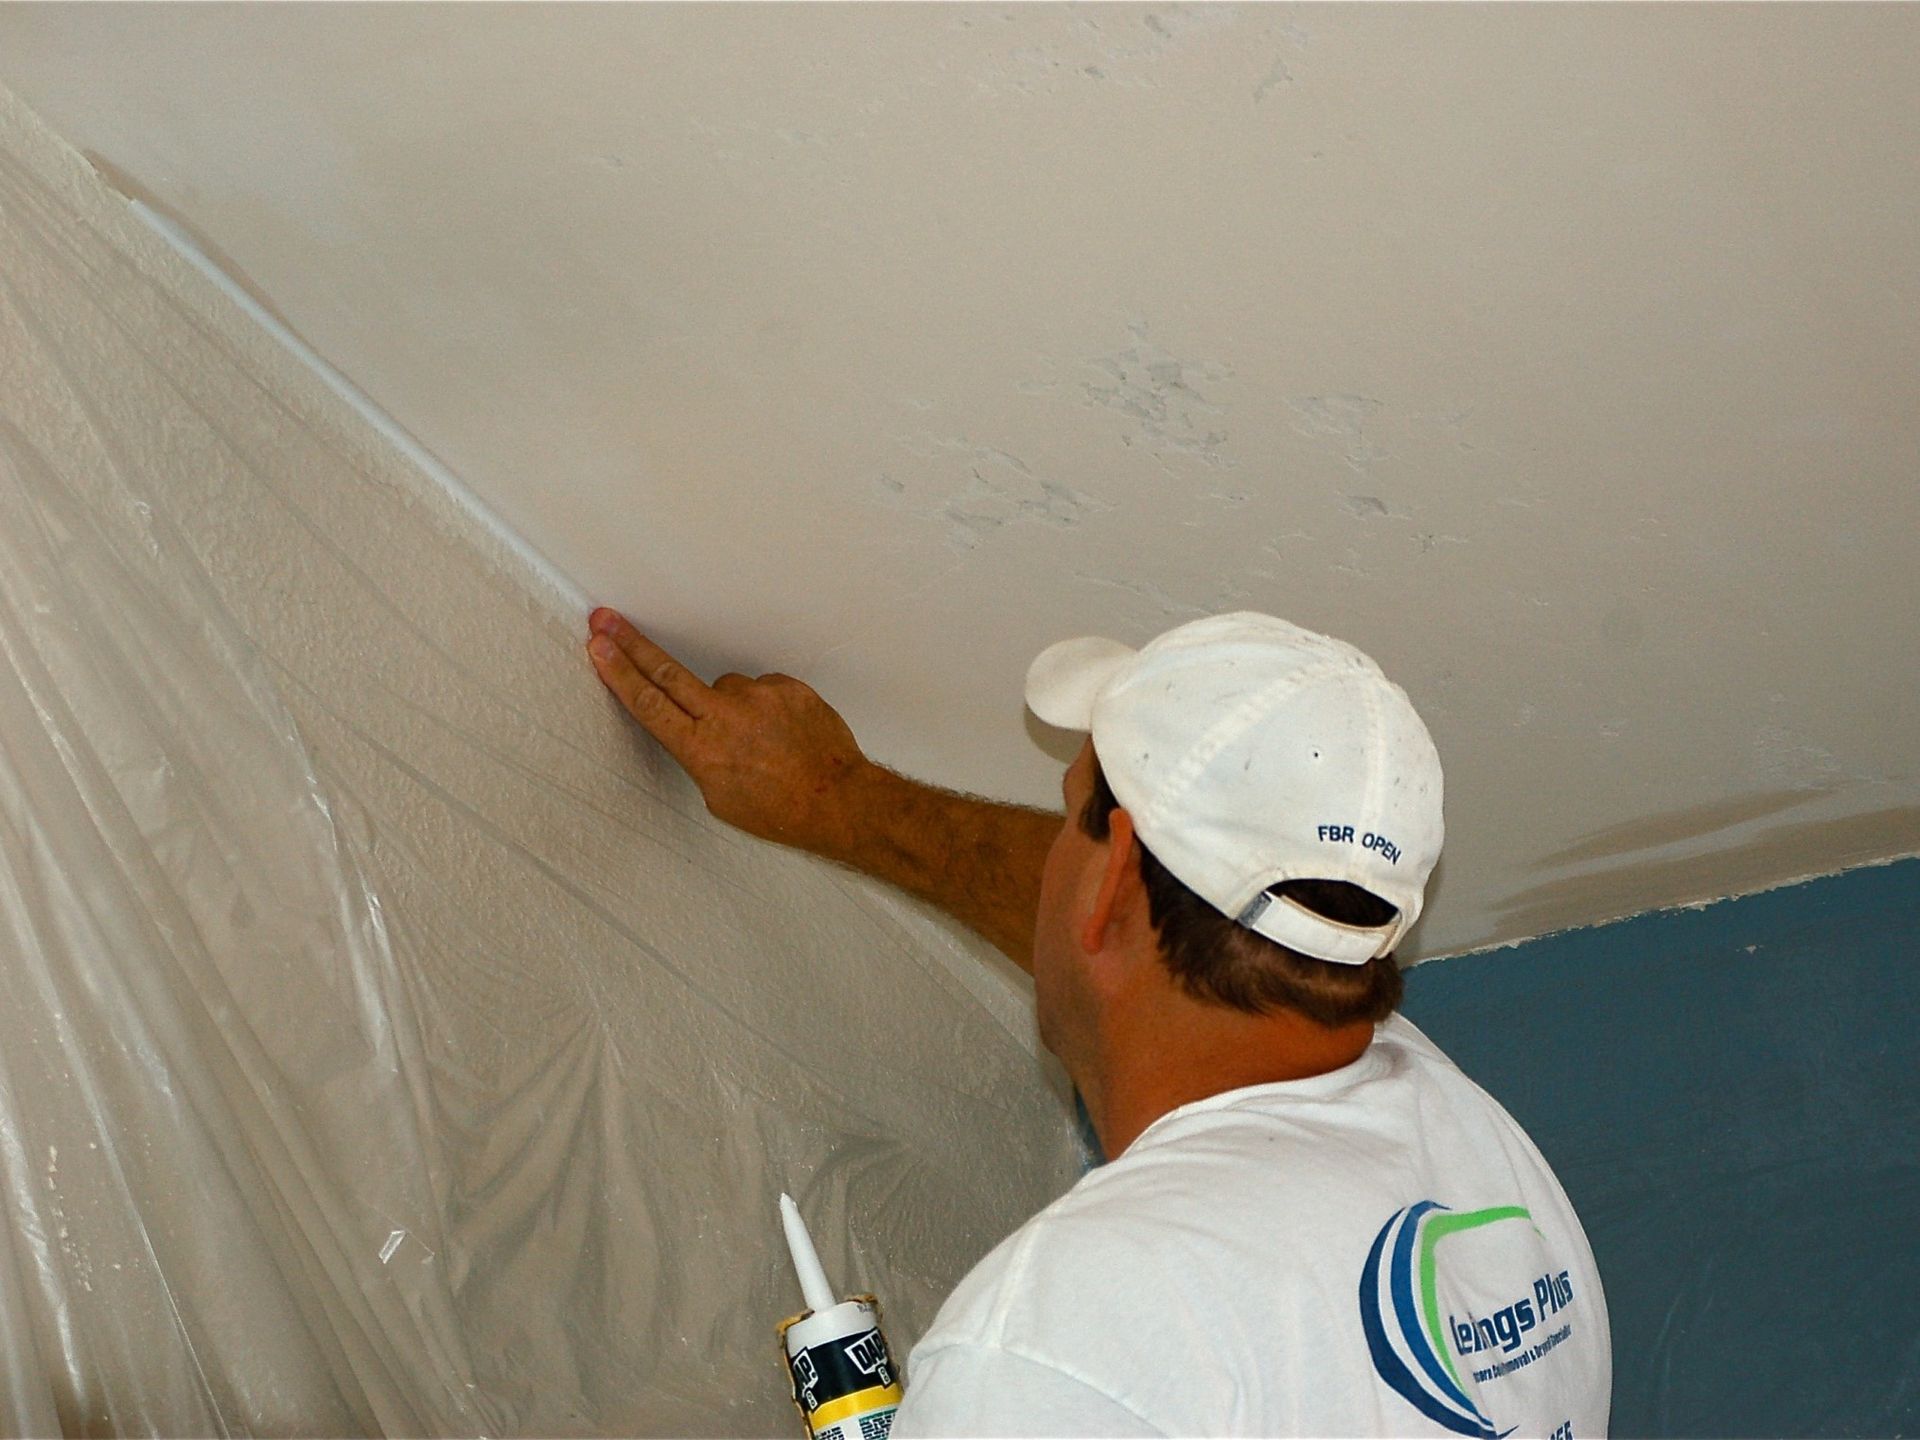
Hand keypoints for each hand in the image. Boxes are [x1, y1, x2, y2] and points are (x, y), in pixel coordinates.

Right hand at [586, 608, 873, 856]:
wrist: (837, 799)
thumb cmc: (780, 810)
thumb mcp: (721, 798)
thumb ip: (701, 757)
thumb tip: (694, 733)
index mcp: (701, 750)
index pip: (649, 704)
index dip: (619, 673)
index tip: (597, 646)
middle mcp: (725, 717)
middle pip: (667, 672)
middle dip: (632, 644)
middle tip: (606, 618)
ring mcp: (758, 697)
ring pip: (727, 689)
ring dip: (732, 708)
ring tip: (761, 740)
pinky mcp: (787, 686)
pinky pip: (764, 690)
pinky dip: (766, 707)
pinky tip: (782, 732)